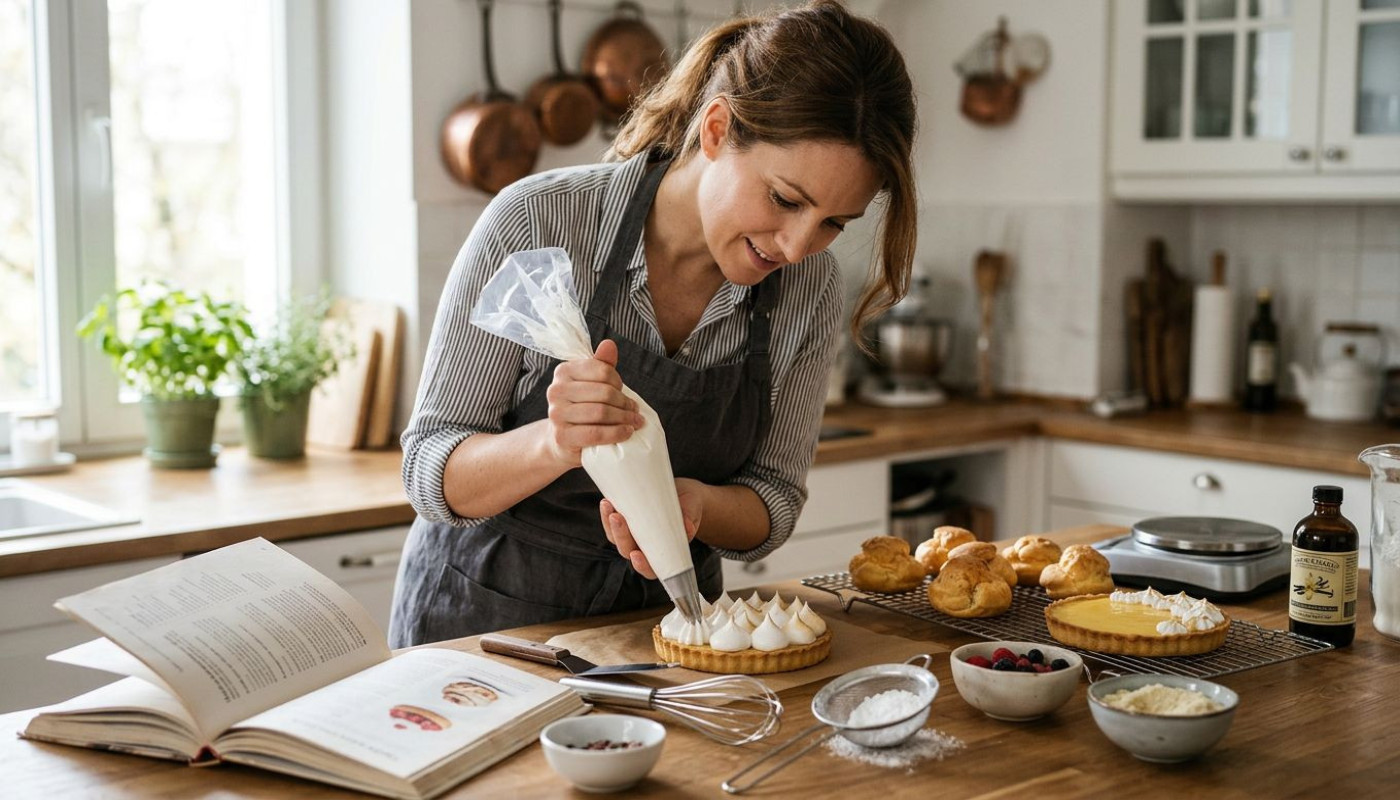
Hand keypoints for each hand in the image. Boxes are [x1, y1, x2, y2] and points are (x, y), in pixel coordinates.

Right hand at [543, 339, 644, 467]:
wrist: (563, 440)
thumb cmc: (582, 407)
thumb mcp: (592, 384)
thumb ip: (602, 365)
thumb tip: (609, 344)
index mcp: (563, 371)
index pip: (602, 370)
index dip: (618, 382)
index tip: (623, 391)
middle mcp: (556, 390)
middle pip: (604, 392)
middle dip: (625, 402)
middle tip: (635, 411)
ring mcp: (557, 414)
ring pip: (601, 412)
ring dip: (624, 418)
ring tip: (635, 422)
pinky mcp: (562, 436)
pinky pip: (596, 433)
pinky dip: (616, 433)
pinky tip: (627, 433)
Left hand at [600, 478, 704, 579]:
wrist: (683, 493)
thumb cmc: (689, 506)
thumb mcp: (692, 509)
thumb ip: (689, 518)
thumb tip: (687, 526)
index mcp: (664, 554)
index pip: (651, 569)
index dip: (642, 566)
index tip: (636, 555)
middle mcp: (646, 548)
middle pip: (628, 551)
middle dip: (621, 536)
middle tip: (617, 518)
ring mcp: (634, 536)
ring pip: (616, 538)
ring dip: (610, 524)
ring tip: (608, 506)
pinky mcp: (626, 522)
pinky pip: (613, 523)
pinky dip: (608, 514)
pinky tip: (607, 502)